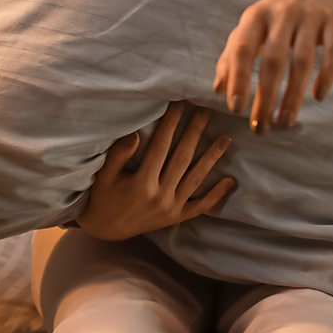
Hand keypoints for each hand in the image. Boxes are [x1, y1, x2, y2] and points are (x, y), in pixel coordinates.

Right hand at [76, 101, 235, 240]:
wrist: (105, 230)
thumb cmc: (103, 197)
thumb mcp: (104, 175)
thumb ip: (119, 154)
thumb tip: (137, 133)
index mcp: (141, 184)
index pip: (161, 146)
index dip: (171, 122)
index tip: (180, 102)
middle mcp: (160, 196)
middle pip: (183, 157)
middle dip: (196, 131)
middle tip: (207, 110)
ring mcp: (171, 209)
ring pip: (196, 179)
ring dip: (212, 157)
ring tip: (226, 138)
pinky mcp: (177, 218)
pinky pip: (200, 206)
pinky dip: (216, 195)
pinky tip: (230, 181)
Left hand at [213, 0, 332, 134]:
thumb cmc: (273, 16)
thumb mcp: (250, 29)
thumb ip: (232, 56)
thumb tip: (218, 89)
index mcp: (255, 16)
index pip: (243, 49)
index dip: (238, 79)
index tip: (236, 109)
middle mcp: (282, 13)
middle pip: (274, 59)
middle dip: (266, 96)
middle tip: (261, 127)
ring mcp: (310, 16)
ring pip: (303, 60)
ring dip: (294, 94)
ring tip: (286, 121)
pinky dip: (327, 76)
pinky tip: (318, 97)